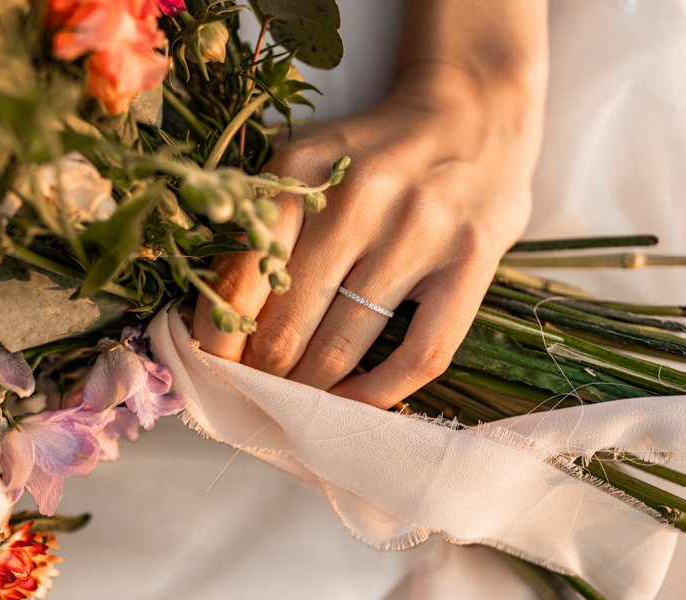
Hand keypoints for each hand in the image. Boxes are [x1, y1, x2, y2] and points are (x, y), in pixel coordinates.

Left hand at [192, 63, 545, 407]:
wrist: (471, 111)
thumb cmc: (371, 155)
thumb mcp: (305, 167)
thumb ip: (261, 231)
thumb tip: (216, 324)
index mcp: (298, 171)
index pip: (236, 283)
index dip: (217, 344)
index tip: (214, 370)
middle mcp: (357, 199)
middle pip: (286, 327)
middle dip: (261, 377)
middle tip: (255, 395)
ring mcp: (419, 230)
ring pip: (342, 348)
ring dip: (310, 393)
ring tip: (298, 403)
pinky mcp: (471, 259)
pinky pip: (419, 355)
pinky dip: (377, 394)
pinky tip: (353, 402)